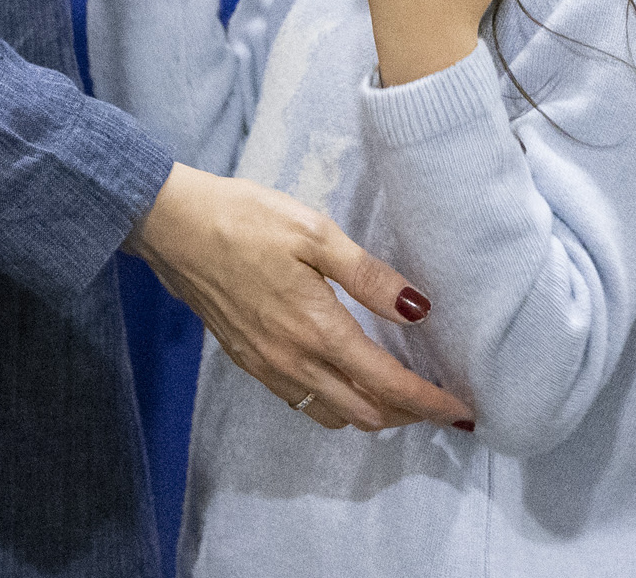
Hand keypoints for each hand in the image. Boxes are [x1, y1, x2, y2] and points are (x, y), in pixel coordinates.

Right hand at [131, 164, 471, 433]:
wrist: (174, 228)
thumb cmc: (247, 220)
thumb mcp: (316, 233)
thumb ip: (369, 276)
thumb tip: (419, 309)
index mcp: (317, 330)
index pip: (386, 384)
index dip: (428, 402)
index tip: (462, 410)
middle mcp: (293, 362)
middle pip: (363, 412)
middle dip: (407, 414)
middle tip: (439, 402)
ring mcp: (267, 367)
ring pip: (331, 415)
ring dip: (371, 414)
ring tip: (400, 395)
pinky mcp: (248, 362)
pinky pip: (302, 402)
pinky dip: (336, 405)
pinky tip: (346, 380)